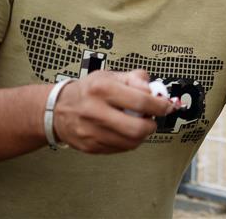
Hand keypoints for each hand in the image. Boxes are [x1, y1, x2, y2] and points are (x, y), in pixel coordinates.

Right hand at [53, 70, 175, 153]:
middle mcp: (95, 111)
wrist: (59, 108)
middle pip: (137, 128)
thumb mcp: (111, 75)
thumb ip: (136, 79)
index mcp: (102, 89)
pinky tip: (124, 131)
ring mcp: (91, 132)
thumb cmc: (89, 90)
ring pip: (130, 142)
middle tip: (151, 119)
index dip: (160, 106)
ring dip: (141, 135)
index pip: (141, 101)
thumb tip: (154, 91)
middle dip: (151, 125)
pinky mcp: (90, 147)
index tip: (166, 106)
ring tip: (137, 124)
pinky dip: (128, 141)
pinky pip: (119, 149)